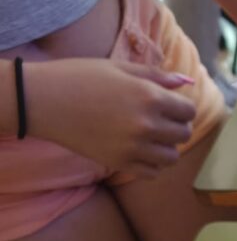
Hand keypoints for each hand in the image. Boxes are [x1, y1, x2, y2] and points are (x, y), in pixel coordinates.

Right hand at [24, 58, 196, 177]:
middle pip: (184, 134)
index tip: (171, 106)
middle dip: (177, 127)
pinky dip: (153, 164)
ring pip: (172, 157)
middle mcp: (146, 124)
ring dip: (167, 147)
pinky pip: (153, 172)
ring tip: (152, 138)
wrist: (43, 99)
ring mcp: (134, 146)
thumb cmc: (80, 77)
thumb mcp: (120, 68)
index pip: (189, 111)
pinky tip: (141, 152)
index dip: (182, 108)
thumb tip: (187, 82)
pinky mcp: (119, 162)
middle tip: (162, 121)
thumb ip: (156, 76)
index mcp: (150, 96)